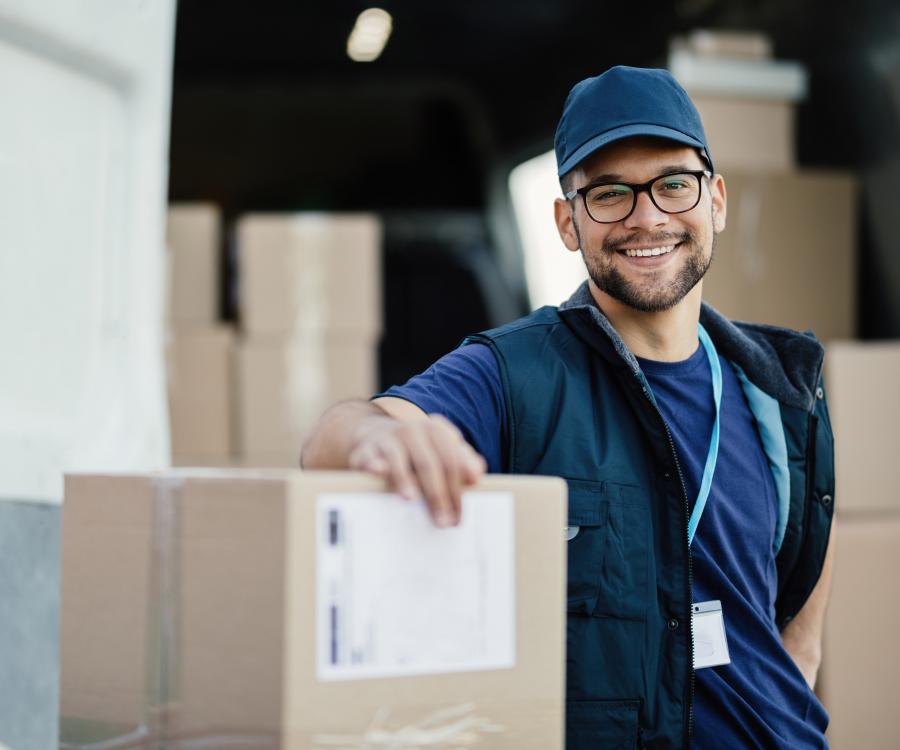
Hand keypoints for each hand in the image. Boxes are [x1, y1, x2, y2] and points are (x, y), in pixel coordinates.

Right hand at [348, 413, 486, 527]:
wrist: (378, 435)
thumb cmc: (418, 451)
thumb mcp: (443, 450)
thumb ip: (463, 461)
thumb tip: (476, 474)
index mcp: (437, 430)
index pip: (451, 460)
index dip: (457, 488)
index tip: (459, 513)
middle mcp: (413, 431)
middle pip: (429, 464)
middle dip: (437, 495)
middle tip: (442, 522)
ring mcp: (388, 438)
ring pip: (400, 459)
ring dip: (406, 479)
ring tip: (412, 499)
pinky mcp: (366, 449)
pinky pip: (370, 458)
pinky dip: (374, 464)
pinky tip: (379, 472)